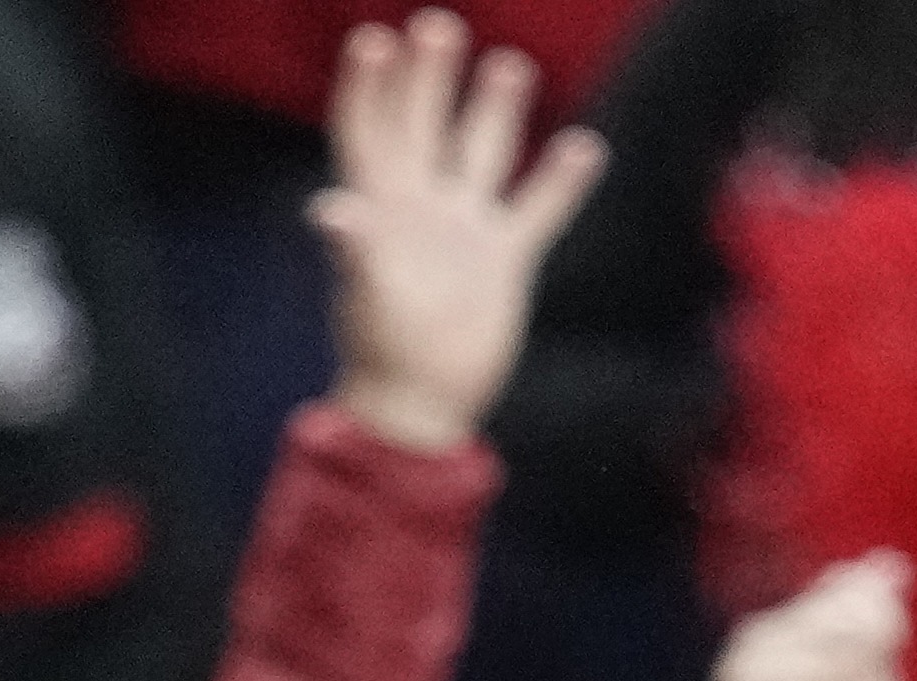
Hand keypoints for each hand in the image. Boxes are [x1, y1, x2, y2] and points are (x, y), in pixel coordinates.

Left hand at [315, 12, 604, 458]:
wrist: (424, 406)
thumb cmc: (384, 354)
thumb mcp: (368, 298)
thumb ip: (355, 250)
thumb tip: (330, 209)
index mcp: (381, 207)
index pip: (370, 132)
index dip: (369, 87)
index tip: (374, 40)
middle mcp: (422, 207)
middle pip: (424, 125)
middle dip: (429, 77)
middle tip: (437, 25)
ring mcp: (465, 229)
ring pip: (481, 153)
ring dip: (494, 109)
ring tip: (509, 63)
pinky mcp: (505, 259)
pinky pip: (538, 209)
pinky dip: (561, 181)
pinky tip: (586, 146)